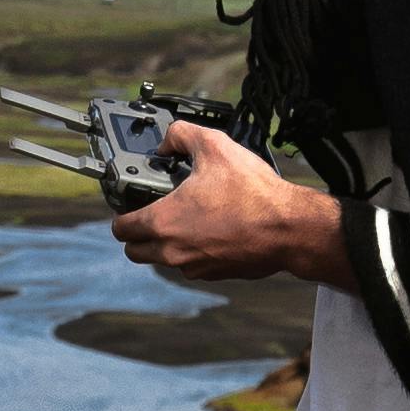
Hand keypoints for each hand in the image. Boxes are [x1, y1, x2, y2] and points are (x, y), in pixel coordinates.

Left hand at [113, 128, 345, 287]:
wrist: (290, 229)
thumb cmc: (253, 193)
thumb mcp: (215, 146)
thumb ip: (182, 135)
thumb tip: (169, 140)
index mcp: (164, 222)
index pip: (120, 229)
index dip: (122, 214)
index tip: (132, 204)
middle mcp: (173, 251)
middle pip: (136, 251)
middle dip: (138, 234)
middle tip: (154, 213)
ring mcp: (194, 267)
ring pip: (165, 259)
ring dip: (168, 243)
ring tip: (189, 217)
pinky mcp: (215, 275)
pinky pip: (192, 265)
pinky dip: (194, 251)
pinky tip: (213, 229)